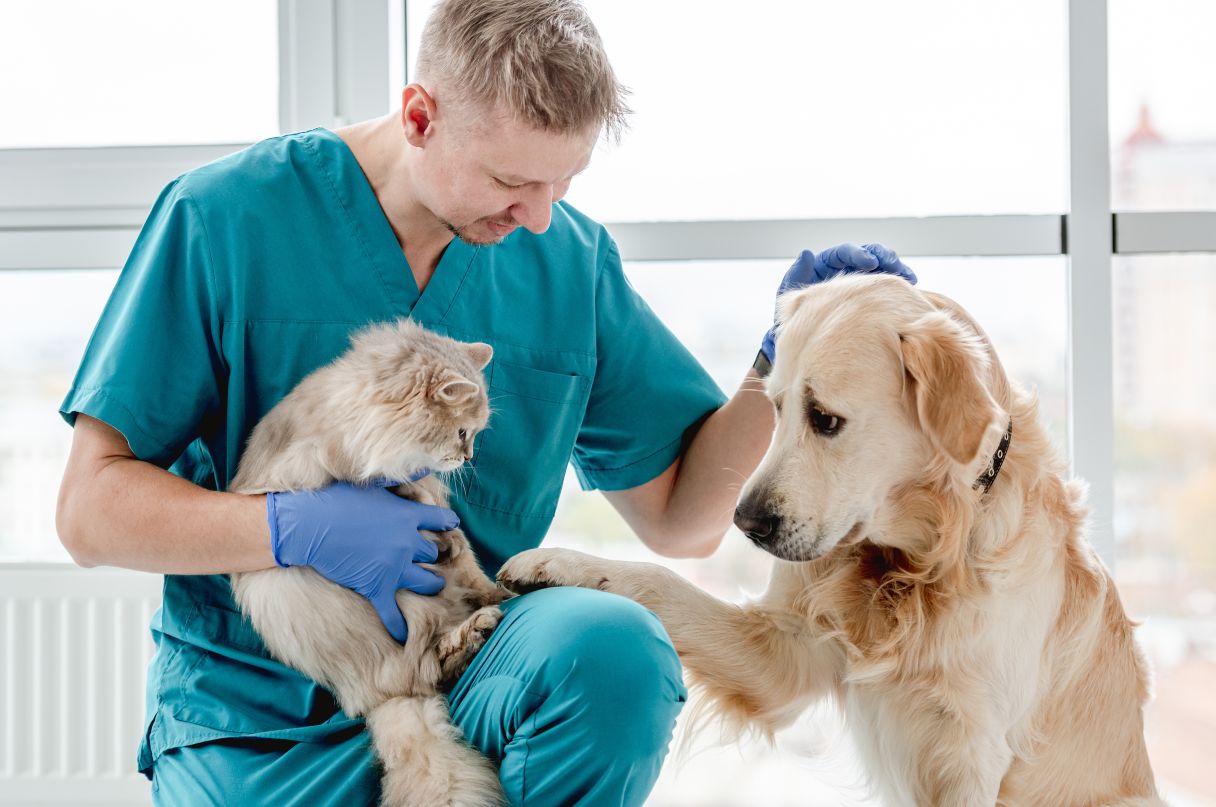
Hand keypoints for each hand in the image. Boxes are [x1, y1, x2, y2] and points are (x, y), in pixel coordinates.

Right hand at [267, 478, 457, 642]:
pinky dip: (398, 625)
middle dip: (434, 554)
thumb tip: (423, 466)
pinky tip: (403, 636)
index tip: (446, 526)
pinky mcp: (376, 586)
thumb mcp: (374, 482)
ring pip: (426, 582)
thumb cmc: (337, 498)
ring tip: (432, 585)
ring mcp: (394, 567)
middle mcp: (408, 543)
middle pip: (434, 553)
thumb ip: (401, 477)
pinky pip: (393, 613)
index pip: (443, 521)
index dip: (446, 524)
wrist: (309, 524)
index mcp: (410, 516)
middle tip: (430, 556)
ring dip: (430, 584)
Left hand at [760, 243, 916, 362]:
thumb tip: (806, 253)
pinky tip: (911, 288)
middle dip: (882, 256)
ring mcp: (857, 281)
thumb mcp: (791, 299)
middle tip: (895, 266)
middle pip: (866, 253)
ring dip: (896, 268)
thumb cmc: (792, 321)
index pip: (842, 253)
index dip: (858, 254)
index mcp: (823, 266)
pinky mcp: (869, 294)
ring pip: (880, 267)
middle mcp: (842, 269)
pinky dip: (898, 284)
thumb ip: (797, 276)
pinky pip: (886, 284)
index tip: (870, 263)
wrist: (802, 345)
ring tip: (909, 278)